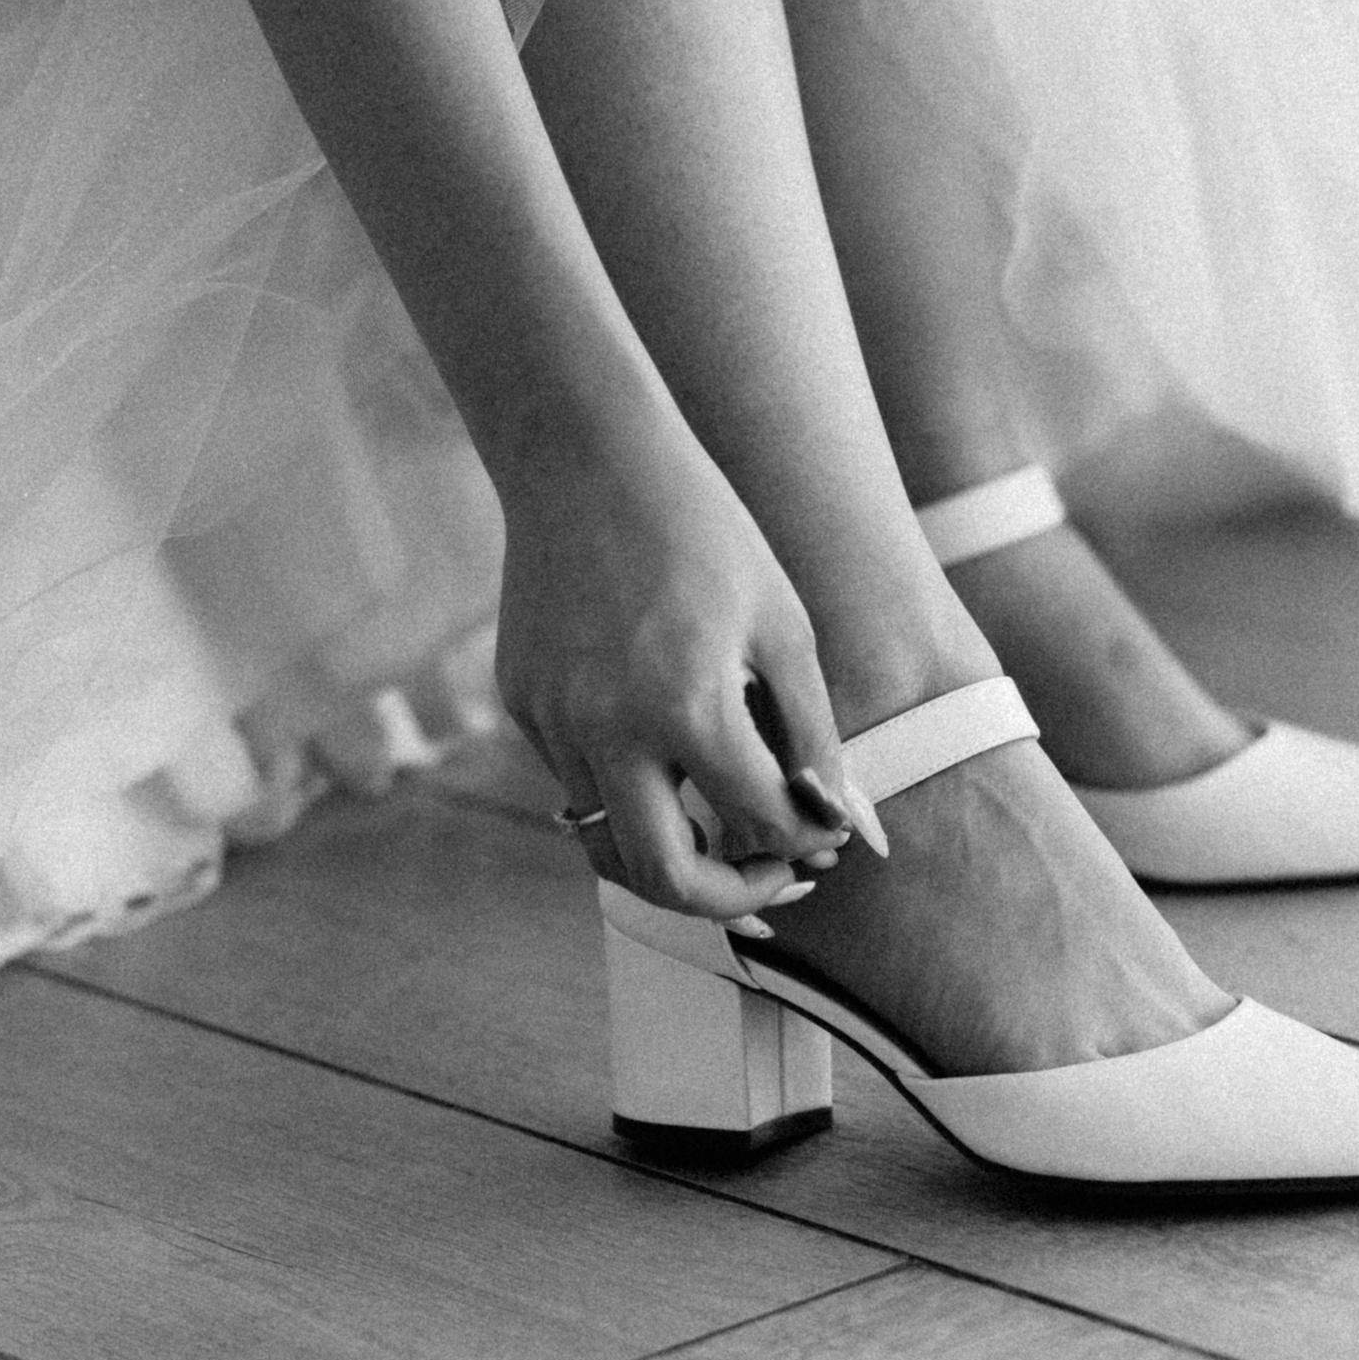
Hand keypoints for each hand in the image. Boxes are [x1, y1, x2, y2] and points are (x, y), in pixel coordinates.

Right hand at [493, 414, 857, 920]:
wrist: (586, 460)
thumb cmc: (705, 533)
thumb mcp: (783, 627)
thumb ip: (813, 735)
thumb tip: (835, 823)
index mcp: (687, 706)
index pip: (758, 826)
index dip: (804, 845)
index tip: (822, 838)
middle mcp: (609, 728)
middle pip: (662, 880)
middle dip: (729, 899)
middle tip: (772, 882)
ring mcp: (553, 722)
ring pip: (607, 842)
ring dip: (671, 855)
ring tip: (724, 834)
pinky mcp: (522, 706)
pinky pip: (577, 783)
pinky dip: (627, 795)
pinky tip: (664, 754)